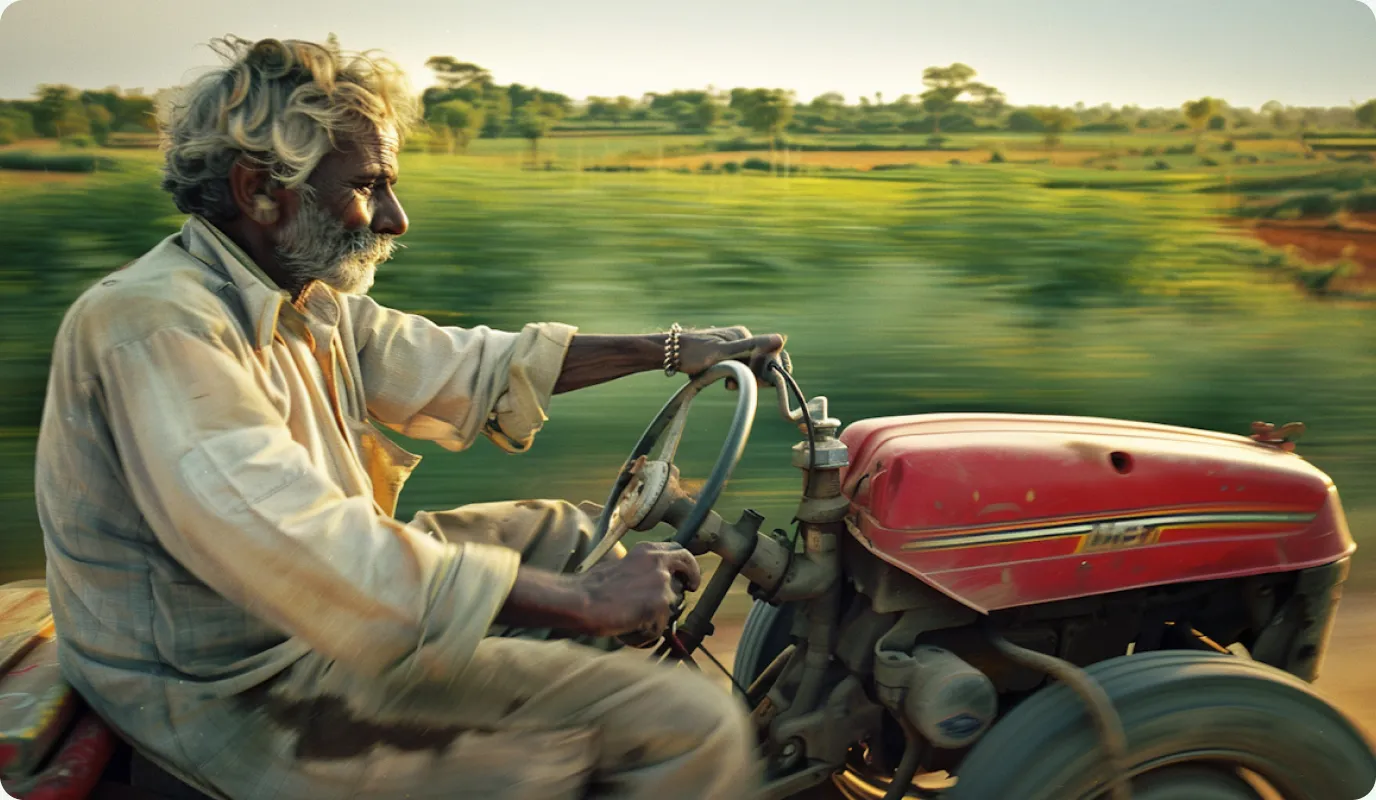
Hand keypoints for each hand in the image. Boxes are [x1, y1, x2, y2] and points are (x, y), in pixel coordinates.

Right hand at [572, 541, 700, 638]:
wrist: (580, 600)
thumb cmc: (593, 587)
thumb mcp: (622, 566)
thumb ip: (644, 570)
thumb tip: (658, 584)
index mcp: (649, 551)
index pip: (682, 553)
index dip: (690, 568)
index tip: (690, 581)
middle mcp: (659, 564)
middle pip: (684, 584)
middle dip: (675, 600)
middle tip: (665, 609)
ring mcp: (661, 584)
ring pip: (671, 610)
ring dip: (655, 620)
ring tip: (629, 622)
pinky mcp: (659, 606)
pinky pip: (659, 629)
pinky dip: (644, 635)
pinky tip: (626, 631)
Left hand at [676, 325, 788, 386]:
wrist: (668, 354)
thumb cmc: (693, 353)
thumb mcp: (723, 353)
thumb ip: (751, 348)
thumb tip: (780, 338)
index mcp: (744, 336)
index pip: (772, 355)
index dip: (769, 373)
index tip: (754, 384)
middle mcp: (741, 339)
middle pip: (762, 364)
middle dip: (753, 378)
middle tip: (731, 385)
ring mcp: (733, 348)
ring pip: (750, 369)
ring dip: (741, 380)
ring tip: (725, 384)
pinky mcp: (725, 356)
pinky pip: (739, 370)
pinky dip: (732, 378)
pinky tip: (721, 380)